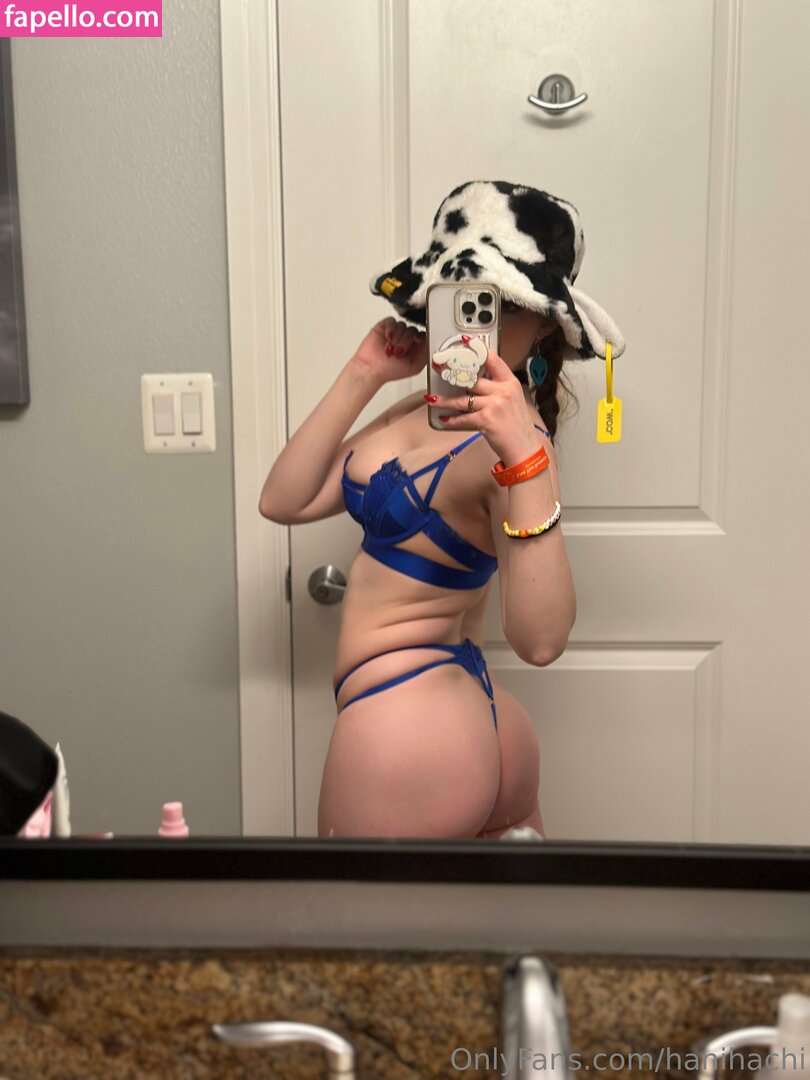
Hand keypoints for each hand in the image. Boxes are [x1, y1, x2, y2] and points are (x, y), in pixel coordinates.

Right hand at [352, 318, 426, 383]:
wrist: (372, 369)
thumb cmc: (391, 371)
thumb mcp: (415, 366)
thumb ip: (425, 353)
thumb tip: (431, 342)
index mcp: (416, 347)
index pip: (424, 335)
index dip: (421, 337)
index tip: (417, 341)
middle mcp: (407, 338)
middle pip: (413, 329)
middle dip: (406, 341)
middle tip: (398, 353)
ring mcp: (396, 331)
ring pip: (403, 325)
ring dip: (397, 338)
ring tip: (390, 349)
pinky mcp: (385, 326)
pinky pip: (392, 321)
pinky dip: (391, 329)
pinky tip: (388, 338)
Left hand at [430, 347, 541, 466]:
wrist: (524, 448)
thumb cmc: (516, 425)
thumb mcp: (513, 399)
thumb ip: (497, 388)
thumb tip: (474, 381)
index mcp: (510, 382)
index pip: (492, 359)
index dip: (477, 348)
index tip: (464, 341)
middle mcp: (503, 390)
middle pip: (472, 377)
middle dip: (451, 372)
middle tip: (438, 367)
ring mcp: (494, 405)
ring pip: (462, 399)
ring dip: (443, 400)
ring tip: (431, 398)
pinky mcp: (486, 420)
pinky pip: (463, 418)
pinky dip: (452, 419)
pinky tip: (443, 419)